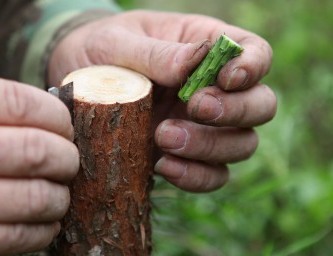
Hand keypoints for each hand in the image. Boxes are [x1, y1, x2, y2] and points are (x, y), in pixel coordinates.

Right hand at [0, 75, 77, 254]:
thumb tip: (34, 113)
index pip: (13, 101)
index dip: (54, 113)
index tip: (63, 122)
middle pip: (31, 150)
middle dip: (66, 156)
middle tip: (69, 158)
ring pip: (30, 198)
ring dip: (59, 196)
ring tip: (59, 191)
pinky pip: (11, 238)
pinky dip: (40, 230)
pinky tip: (42, 221)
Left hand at [48, 10, 275, 191]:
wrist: (71, 80)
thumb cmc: (100, 49)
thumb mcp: (118, 42)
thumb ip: (156, 53)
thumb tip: (194, 63)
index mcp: (207, 47)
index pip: (255, 52)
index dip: (253, 66)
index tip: (227, 78)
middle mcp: (215, 88)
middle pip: (261, 104)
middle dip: (235, 111)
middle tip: (195, 108)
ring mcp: (204, 126)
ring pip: (243, 144)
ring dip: (211, 146)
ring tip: (163, 136)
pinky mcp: (186, 156)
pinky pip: (212, 175)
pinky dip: (195, 176)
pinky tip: (163, 166)